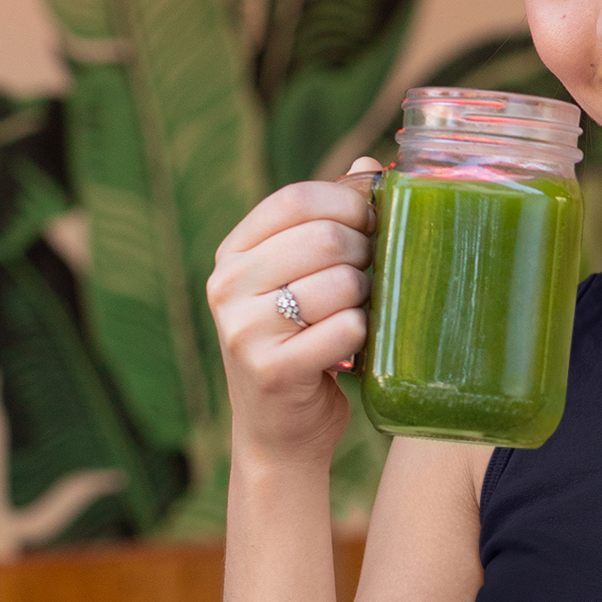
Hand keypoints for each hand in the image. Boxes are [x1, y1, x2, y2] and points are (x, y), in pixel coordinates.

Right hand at [208, 158, 381, 469]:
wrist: (280, 434)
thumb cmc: (304, 347)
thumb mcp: (304, 280)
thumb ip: (331, 222)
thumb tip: (371, 167)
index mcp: (233, 254)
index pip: (294, 198)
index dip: (347, 202)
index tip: (375, 222)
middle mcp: (227, 286)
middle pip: (322, 238)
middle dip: (365, 253)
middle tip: (372, 278)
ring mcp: (243, 329)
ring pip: (339, 284)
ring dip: (366, 298)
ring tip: (359, 315)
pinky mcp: (270, 369)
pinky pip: (343, 330)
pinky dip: (362, 337)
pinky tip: (354, 349)